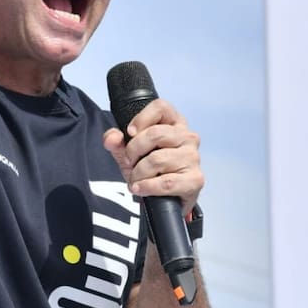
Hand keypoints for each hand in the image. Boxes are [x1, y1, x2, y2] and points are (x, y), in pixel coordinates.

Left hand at [103, 99, 203, 214]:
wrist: (164, 200)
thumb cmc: (150, 169)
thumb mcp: (129, 153)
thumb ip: (116, 142)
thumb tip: (112, 138)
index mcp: (174, 123)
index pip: (161, 107)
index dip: (141, 119)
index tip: (129, 133)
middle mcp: (188, 137)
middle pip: (155, 133)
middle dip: (134, 150)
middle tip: (129, 162)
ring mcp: (193, 158)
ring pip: (157, 159)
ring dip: (139, 173)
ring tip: (135, 179)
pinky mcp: (195, 180)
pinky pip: (166, 182)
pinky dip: (147, 187)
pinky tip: (140, 189)